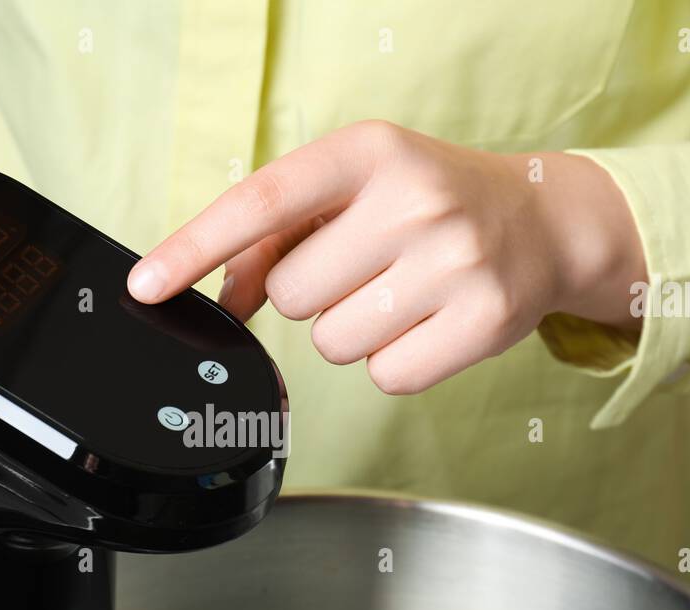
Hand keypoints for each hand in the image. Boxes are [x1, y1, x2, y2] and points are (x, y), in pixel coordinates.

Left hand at [127, 120, 646, 393]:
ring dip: (348, 331)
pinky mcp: (484, 321)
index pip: (261, 201)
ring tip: (395, 294)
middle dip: (310, 294)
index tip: (146, 286)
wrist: (542, 220)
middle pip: (291, 295)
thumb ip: (275, 238)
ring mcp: (453, 261)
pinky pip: (386, 377)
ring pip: (332, 342)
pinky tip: (423, 324)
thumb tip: (225, 299)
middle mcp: (413, 199)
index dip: (195, 247)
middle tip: (359, 269)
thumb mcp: (352, 192)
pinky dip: (393, 363)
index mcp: (368, 152)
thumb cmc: (427, 203)